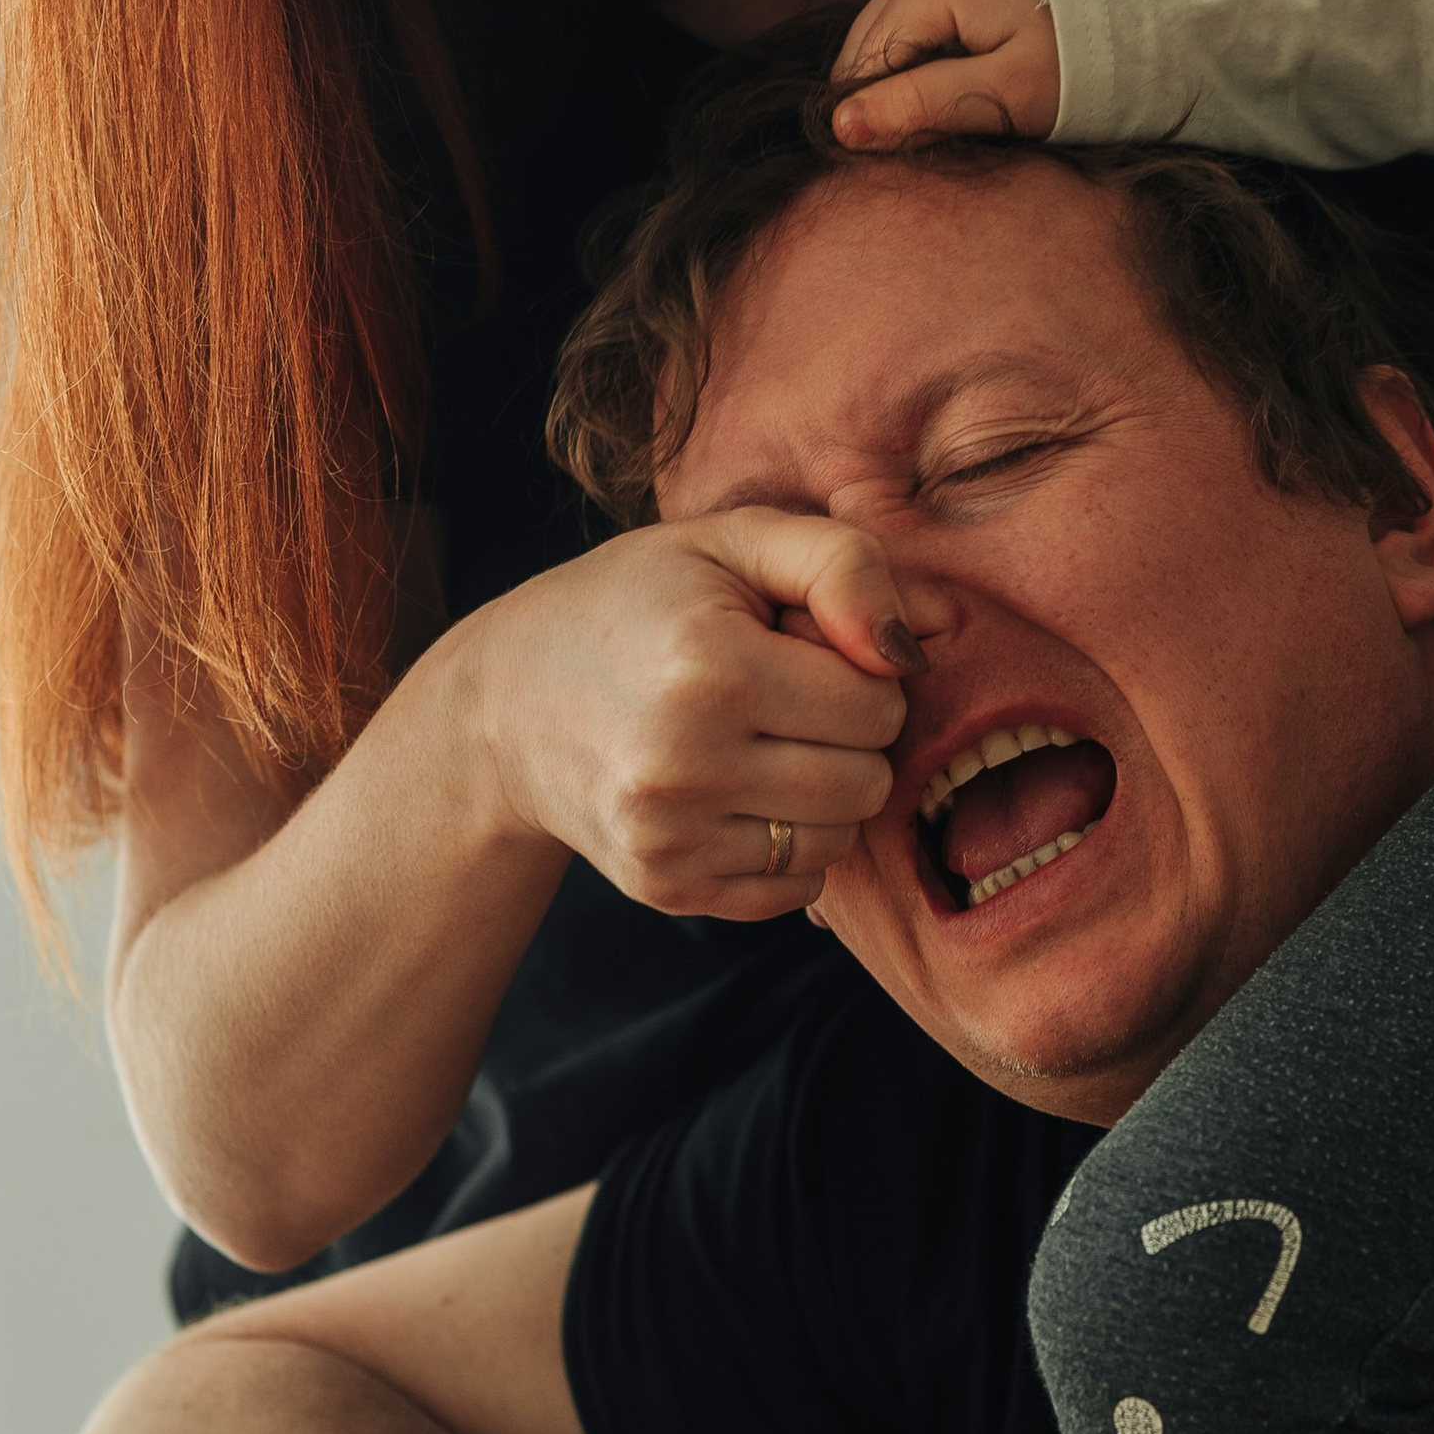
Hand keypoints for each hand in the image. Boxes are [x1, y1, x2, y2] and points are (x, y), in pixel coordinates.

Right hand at [462, 507, 919, 918]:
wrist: (506, 702)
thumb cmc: (637, 605)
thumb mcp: (732, 544)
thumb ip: (844, 564)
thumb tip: (928, 636)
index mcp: (712, 666)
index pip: (878, 704)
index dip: (859, 674)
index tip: (801, 650)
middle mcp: (685, 762)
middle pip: (866, 782)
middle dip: (849, 739)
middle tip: (785, 701)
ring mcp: (669, 836)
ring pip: (837, 841)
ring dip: (824, 796)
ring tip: (762, 745)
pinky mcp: (663, 885)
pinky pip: (793, 890)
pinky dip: (788, 848)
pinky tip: (738, 795)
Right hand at [831, 0, 1062, 148]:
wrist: (1127, 35)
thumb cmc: (1075, 71)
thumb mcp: (1002, 98)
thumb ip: (922, 107)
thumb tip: (843, 125)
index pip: (863, 66)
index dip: (881, 115)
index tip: (927, 142)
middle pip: (866, 50)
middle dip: (892, 97)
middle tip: (950, 126)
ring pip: (881, 39)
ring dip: (905, 81)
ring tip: (960, 101)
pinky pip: (905, 25)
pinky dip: (920, 61)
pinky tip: (958, 80)